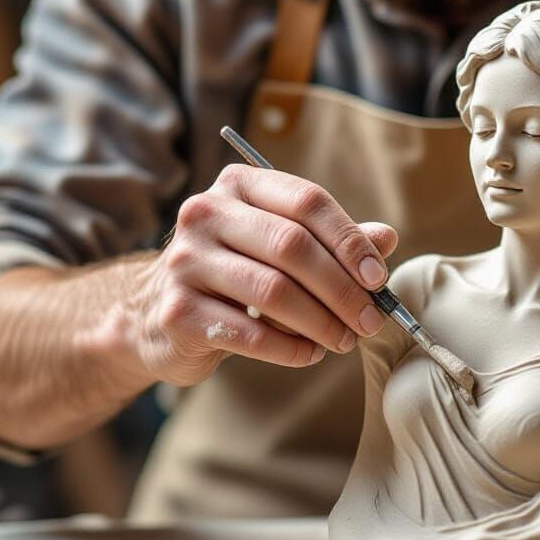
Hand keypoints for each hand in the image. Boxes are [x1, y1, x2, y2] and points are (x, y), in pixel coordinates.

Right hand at [129, 164, 397, 385]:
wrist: (153, 315)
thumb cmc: (233, 275)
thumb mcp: (280, 248)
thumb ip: (331, 241)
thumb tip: (386, 237)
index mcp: (239, 186)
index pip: (307, 201)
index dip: (350, 241)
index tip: (378, 278)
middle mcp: (206, 214)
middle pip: (293, 247)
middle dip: (342, 289)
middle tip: (370, 320)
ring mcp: (185, 261)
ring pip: (274, 291)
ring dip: (321, 322)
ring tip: (345, 340)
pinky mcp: (176, 312)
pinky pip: (250, 334)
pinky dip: (291, 348)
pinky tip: (309, 353)